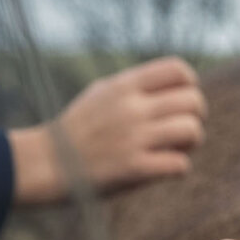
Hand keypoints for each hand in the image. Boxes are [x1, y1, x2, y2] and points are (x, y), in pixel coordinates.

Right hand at [10, 57, 206, 204]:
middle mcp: (131, 108)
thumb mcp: (101, 94)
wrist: (45, 163)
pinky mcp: (133, 169)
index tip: (178, 102)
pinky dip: (177, 167)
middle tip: (180, 130)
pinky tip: (163, 168)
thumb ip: (136, 86)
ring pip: (192, 131)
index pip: (179, 70)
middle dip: (195, 117)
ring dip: (190, 143)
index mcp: (124, 85)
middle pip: (194, 101)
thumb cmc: (77, 129)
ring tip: (175, 149)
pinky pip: (180, 164)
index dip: (189, 86)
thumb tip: (176, 83)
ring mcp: (133, 138)